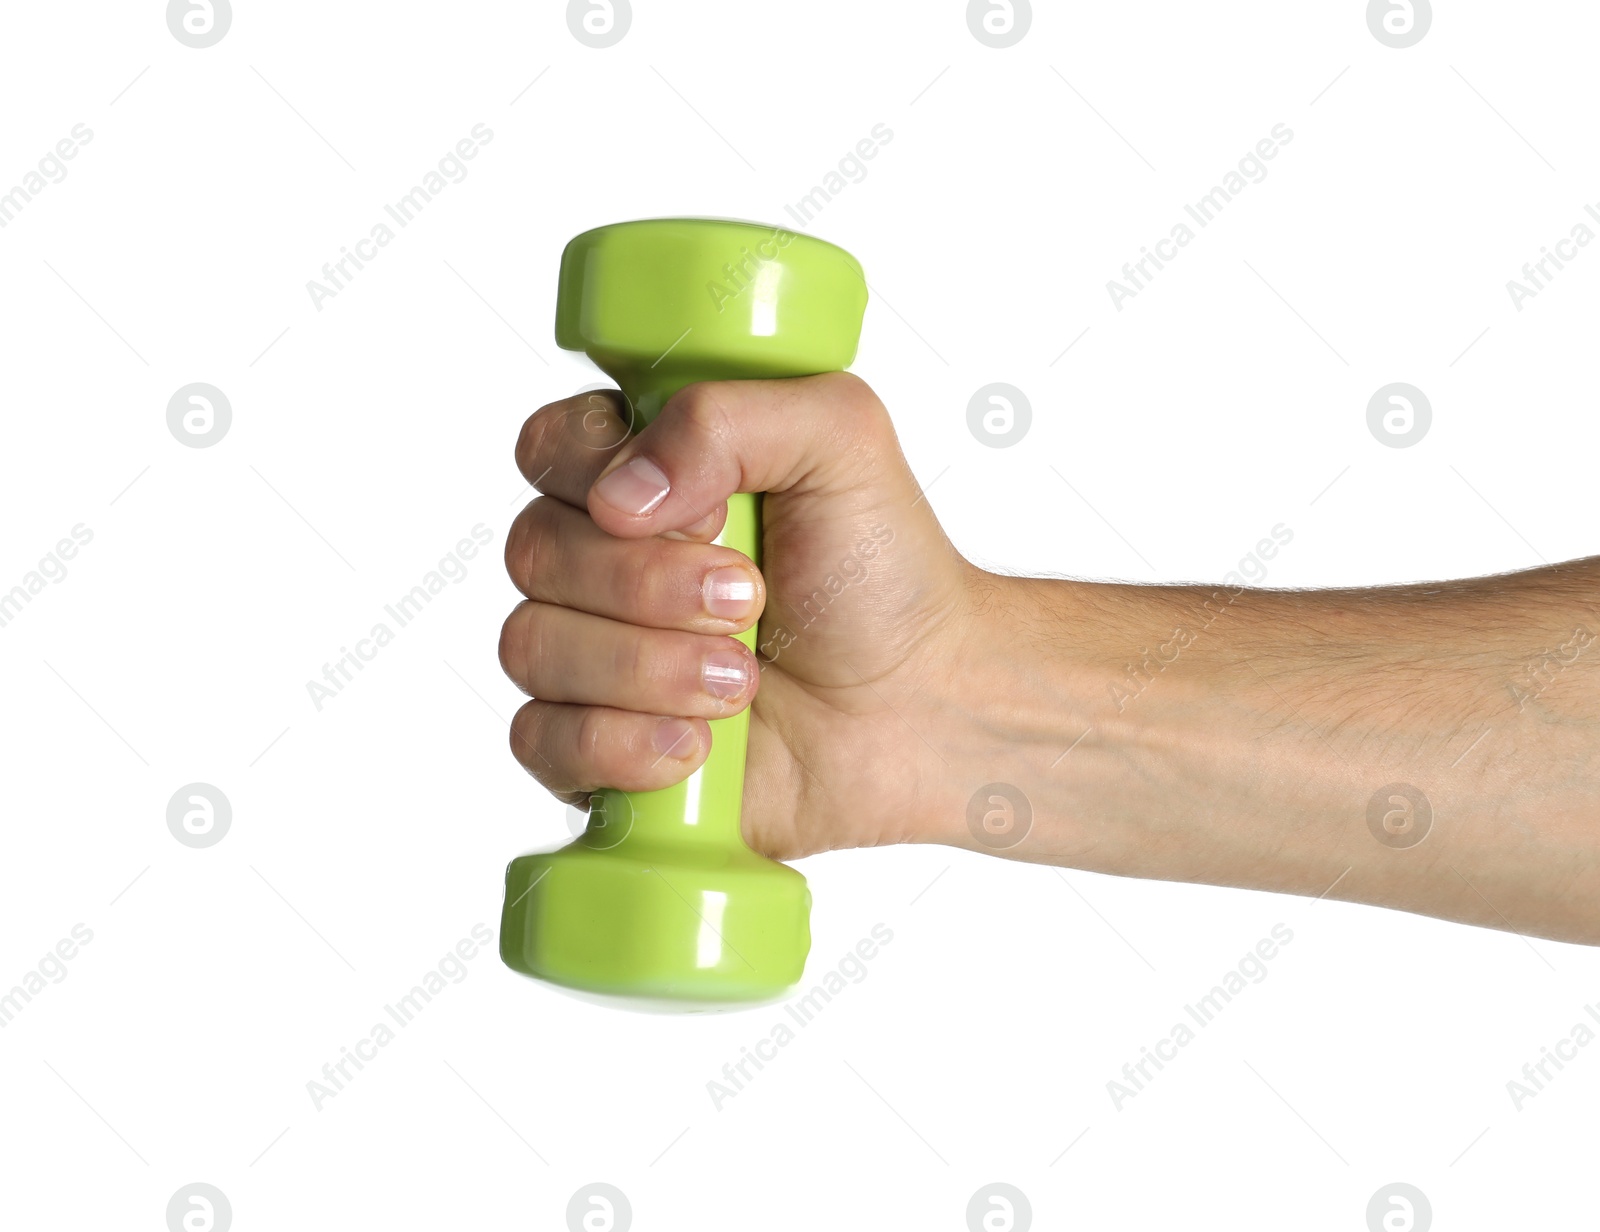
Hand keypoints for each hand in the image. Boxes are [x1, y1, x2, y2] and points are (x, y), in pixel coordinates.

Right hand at [500, 373, 981, 858]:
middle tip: (750, 598)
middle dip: (647, 583)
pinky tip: (697, 744)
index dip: (600, 478)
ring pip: (531, 647)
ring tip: (742, 678)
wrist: (925, 706)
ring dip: (646, 667)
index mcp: (643, 472)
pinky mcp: (598, 748)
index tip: (707, 514)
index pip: (547, 448)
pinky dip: (621, 743)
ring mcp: (593, 657)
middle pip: (533, 549)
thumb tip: (621, 494)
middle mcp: (602, 559)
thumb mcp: (839, 441)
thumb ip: (729, 417)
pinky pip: (542, 742)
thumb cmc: (883, 573)